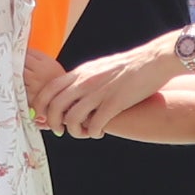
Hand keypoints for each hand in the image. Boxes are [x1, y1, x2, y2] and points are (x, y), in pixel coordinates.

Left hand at [39, 39, 178, 134]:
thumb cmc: (128, 66)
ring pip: (72, 119)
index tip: (42, 118)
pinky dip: (93, 133)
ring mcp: (99, 92)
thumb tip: (71, 91)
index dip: (40, 107)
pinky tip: (99, 132)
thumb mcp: (98, 67)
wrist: (153, 60)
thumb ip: (83, 79)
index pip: (49, 89)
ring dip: (74, 132)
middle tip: (60, 131)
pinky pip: (94, 125)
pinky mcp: (114, 103)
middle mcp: (85, 82)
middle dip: (53, 123)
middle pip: (55, 106)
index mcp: (80, 73)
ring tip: (84, 133)